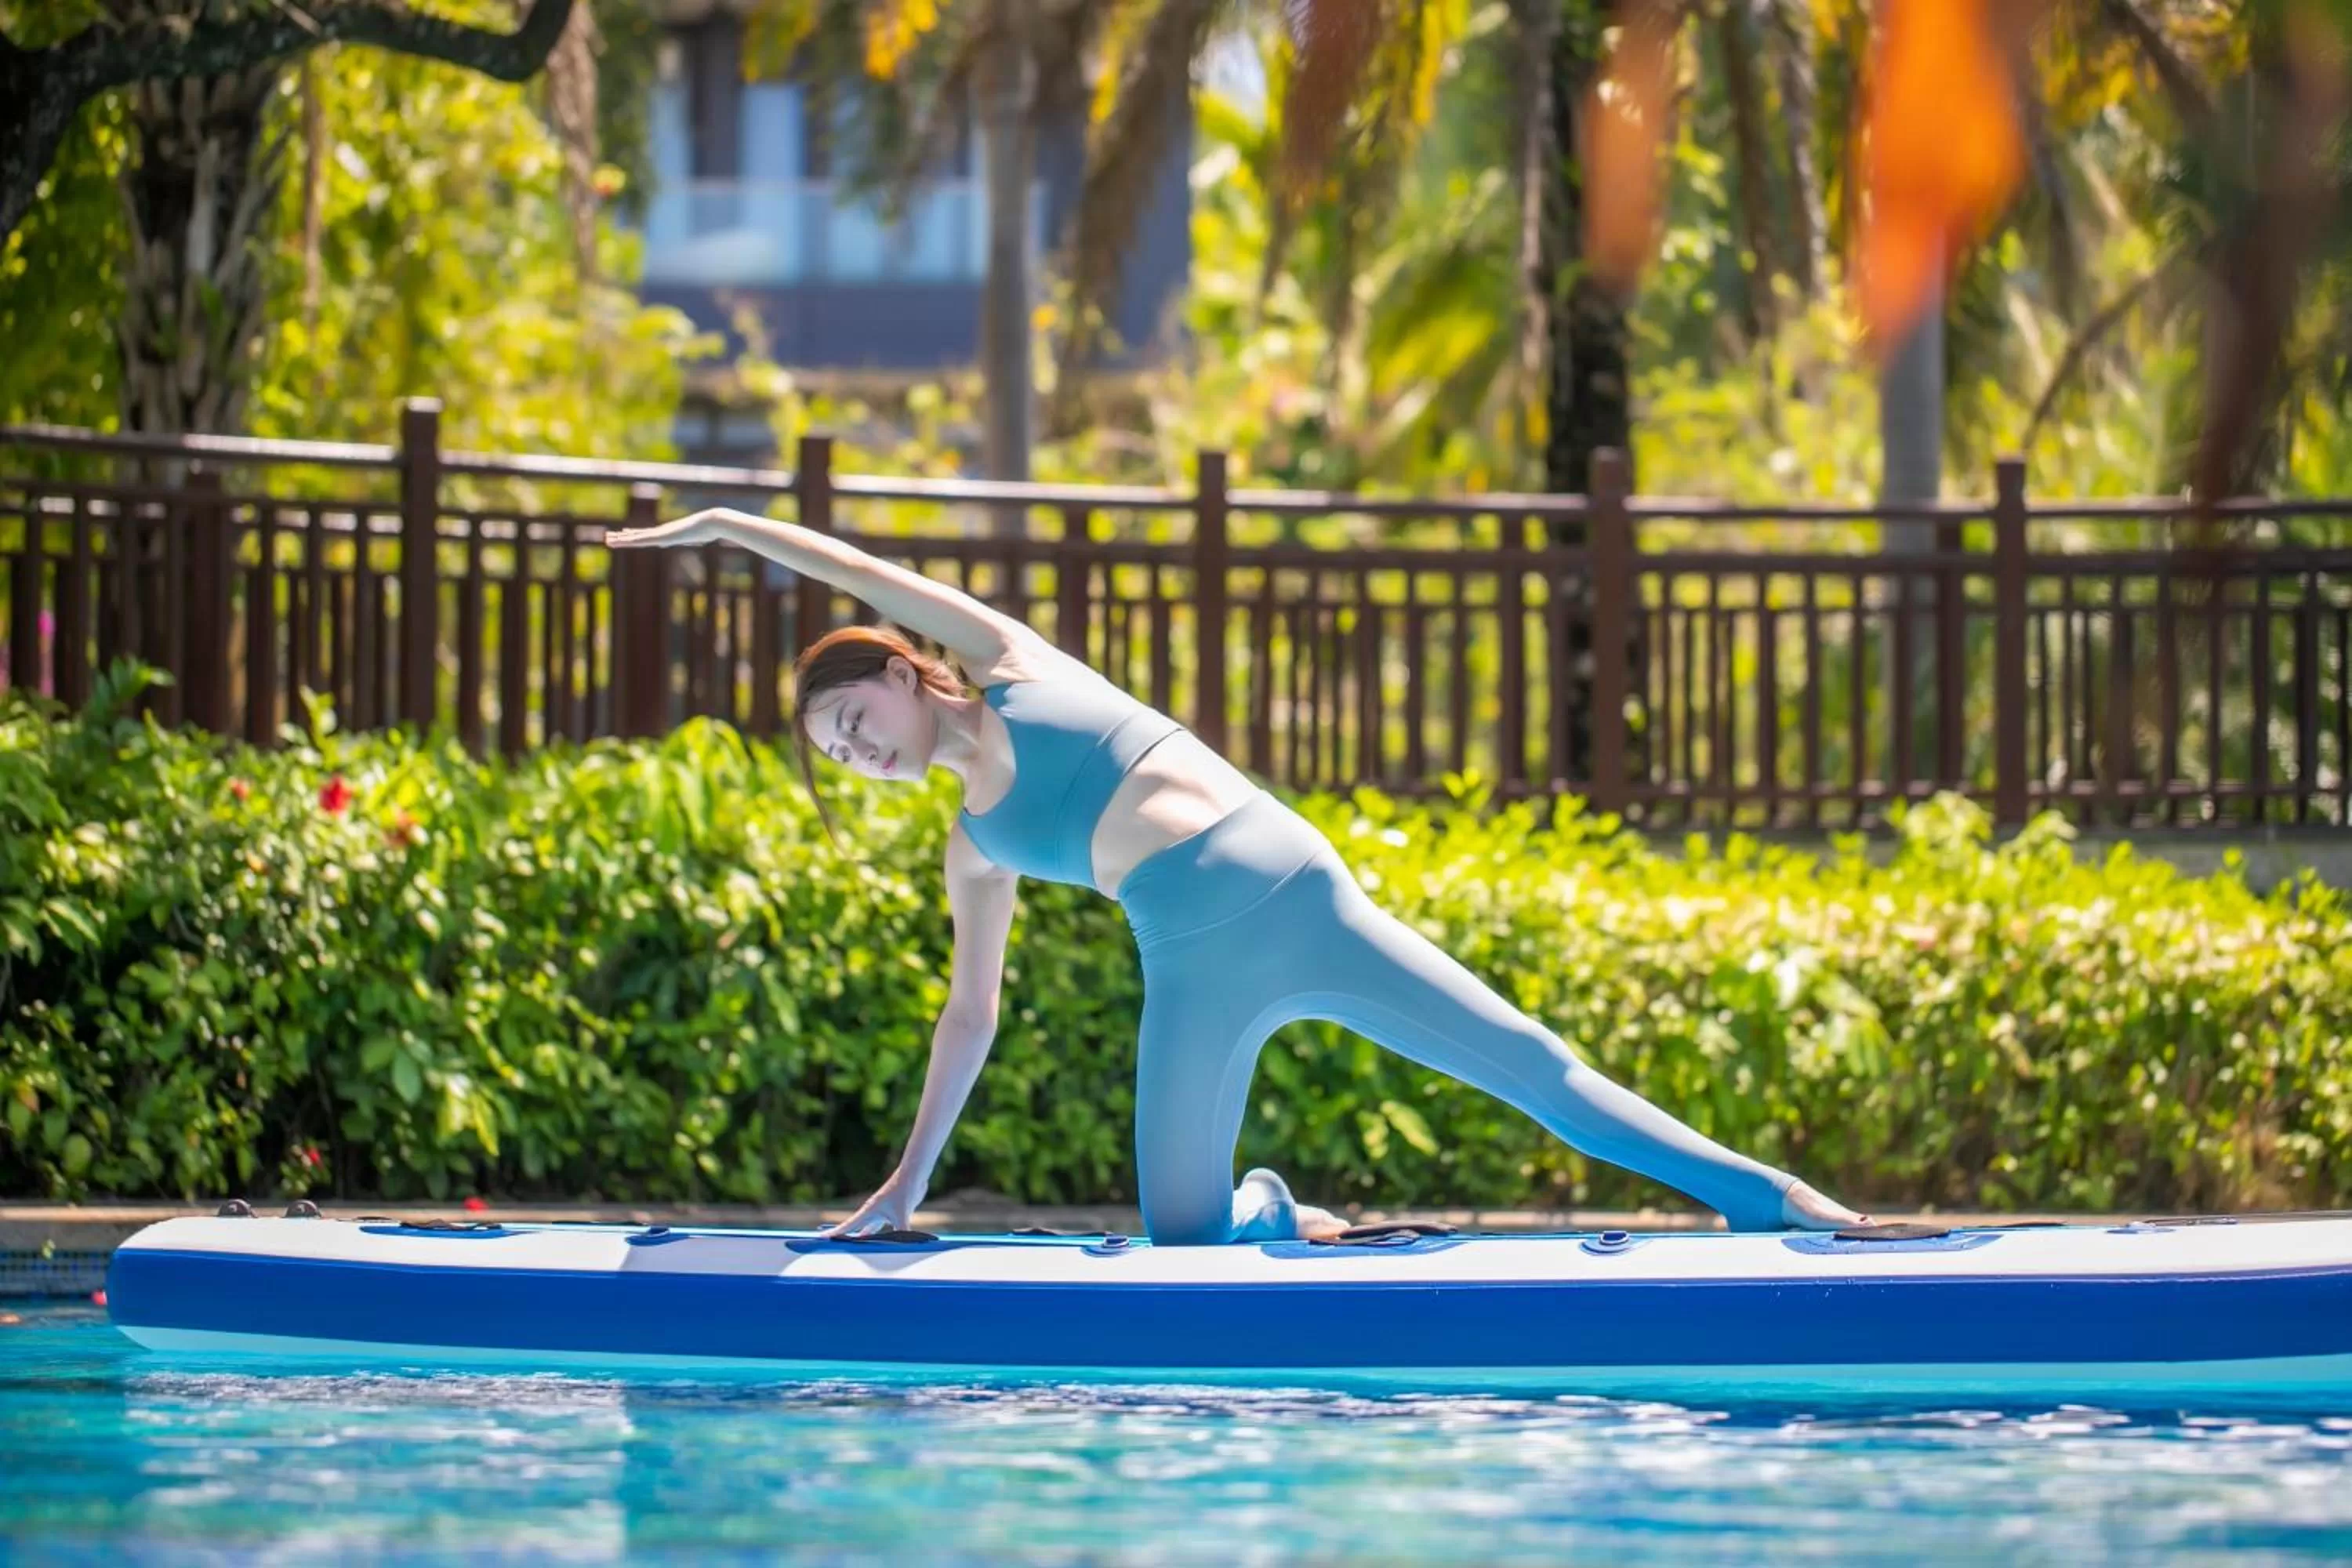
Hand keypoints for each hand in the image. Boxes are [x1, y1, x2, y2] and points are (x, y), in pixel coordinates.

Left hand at [605, 508, 732, 549]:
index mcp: (668, 533)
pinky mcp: (662, 536)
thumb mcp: (700, 537)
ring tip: (607, 539)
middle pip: (638, 535)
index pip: (647, 534)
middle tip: (608, 537)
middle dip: (622, 536)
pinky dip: (630, 541)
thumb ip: (696, 536)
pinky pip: (642, 540)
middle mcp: (661, 532)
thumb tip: (704, 536)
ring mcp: (661, 534)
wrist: (710, 522)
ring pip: (636, 537)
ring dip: (621, 539)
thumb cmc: (709, 529)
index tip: (624, 532)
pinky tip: (621, 541)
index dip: (634, 533)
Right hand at [820, 1171, 927, 1237]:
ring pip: (870, 1228)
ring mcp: (882, 1212)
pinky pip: (884, 1227)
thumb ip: (902, 1232)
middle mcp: (873, 1212)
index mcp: (869, 1210)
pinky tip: (883, 1241)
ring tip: (856, 1247)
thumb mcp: (902, 1214)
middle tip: (835, 1246)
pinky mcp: (893, 1212)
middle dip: (846, 1237)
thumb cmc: (904, 1190)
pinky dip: (882, 1235)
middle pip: (856, 1228)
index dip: (835, 1232)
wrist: (913, 1175)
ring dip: (864, 1237)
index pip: (848, 1225)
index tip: (822, 1237)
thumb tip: (905, 1247)